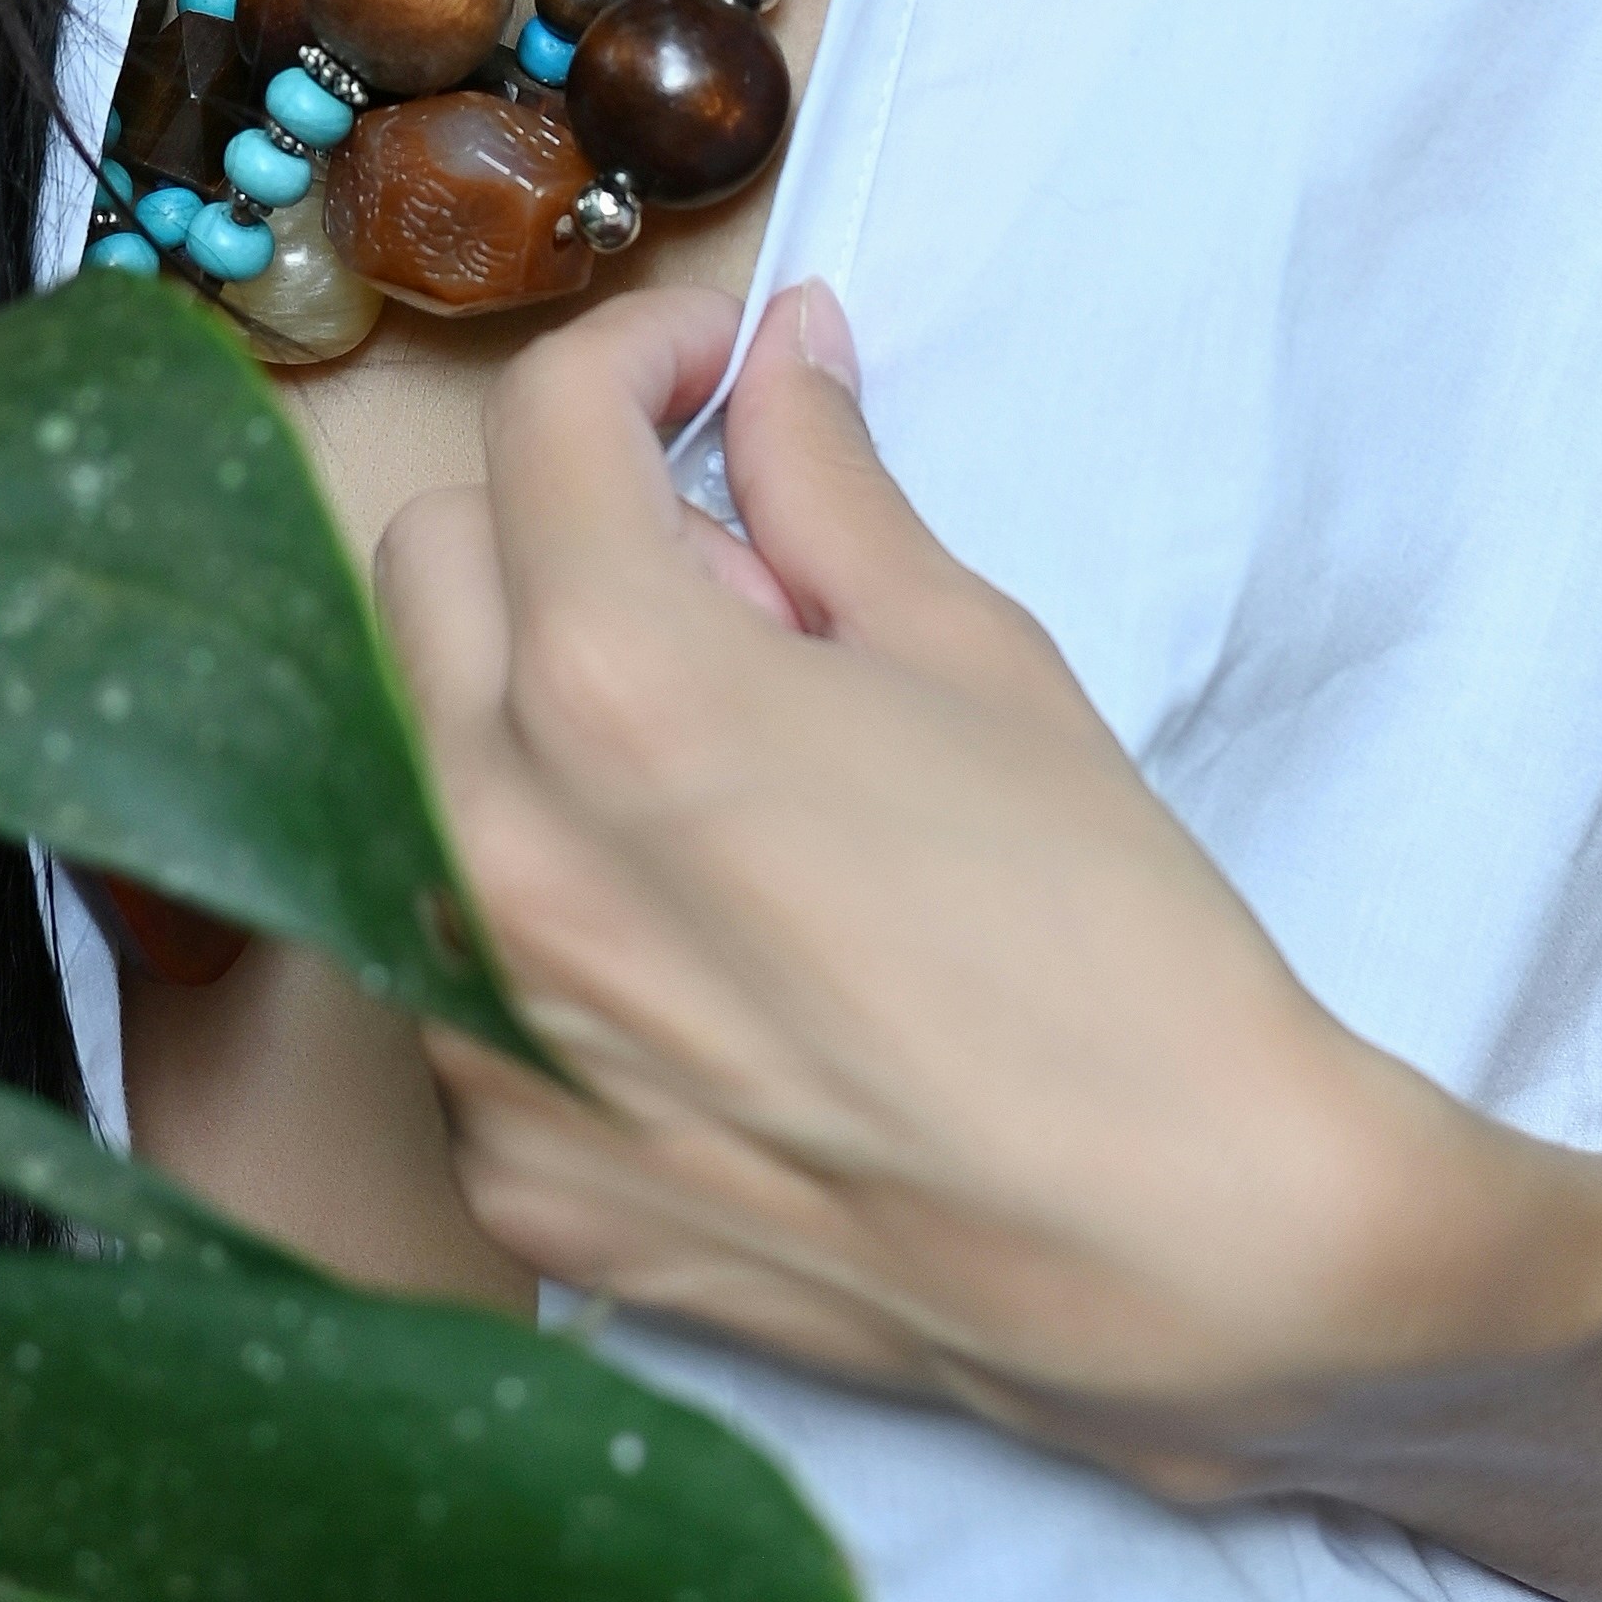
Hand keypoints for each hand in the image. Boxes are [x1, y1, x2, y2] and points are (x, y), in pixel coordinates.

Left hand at [374, 275, 1490, 1480]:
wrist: (1177, 1246)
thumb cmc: (1099, 932)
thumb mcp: (971, 652)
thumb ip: (827, 483)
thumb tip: (780, 355)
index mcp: (610, 687)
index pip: (539, 425)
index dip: (639, 356)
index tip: (713, 371)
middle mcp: (498, 851)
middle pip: (431, 573)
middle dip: (559, 525)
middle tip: (735, 588)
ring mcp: (482, 1035)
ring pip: (424, 778)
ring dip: (537, 723)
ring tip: (731, 784)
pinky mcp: (512, 1174)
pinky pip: (465, 981)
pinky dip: (557, 925)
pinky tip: (709, 954)